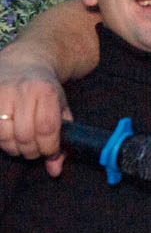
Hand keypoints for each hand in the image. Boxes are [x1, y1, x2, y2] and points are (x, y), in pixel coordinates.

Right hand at [0, 58, 70, 176]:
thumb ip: (62, 139)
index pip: (47, 129)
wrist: (24, 62)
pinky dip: (0, 139)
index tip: (50, 150)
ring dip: (13, 147)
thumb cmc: (45, 90)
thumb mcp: (61, 108)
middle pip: (24, 135)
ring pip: (3, 135)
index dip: (48, 148)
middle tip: (34, 150)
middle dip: (30, 150)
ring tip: (20, 143)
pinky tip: (8, 134)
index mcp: (45, 92)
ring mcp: (1, 94)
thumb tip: (55, 171)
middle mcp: (22, 91)